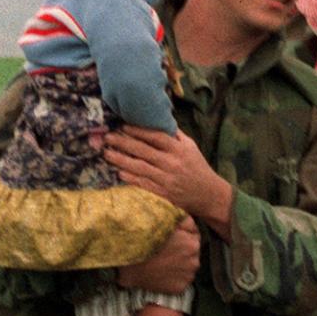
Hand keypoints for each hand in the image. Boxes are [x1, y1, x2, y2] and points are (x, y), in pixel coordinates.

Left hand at [103, 124, 233, 231]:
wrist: (209, 195)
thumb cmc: (198, 167)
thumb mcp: (191, 147)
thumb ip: (175, 135)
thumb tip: (158, 120)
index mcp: (179, 149)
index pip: (156, 137)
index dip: (138, 131)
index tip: (123, 125)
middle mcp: (172, 163)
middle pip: (144, 151)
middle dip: (124, 143)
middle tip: (107, 137)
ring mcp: (167, 179)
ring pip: (140, 167)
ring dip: (121, 160)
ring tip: (107, 153)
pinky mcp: (164, 193)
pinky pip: (144, 184)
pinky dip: (131, 178)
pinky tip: (119, 172)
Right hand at [116, 216, 199, 295]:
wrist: (130, 264)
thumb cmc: (147, 240)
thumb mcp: (167, 223)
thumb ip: (185, 221)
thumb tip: (193, 225)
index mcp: (193, 244)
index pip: (194, 239)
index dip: (182, 238)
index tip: (171, 240)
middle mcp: (194, 262)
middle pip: (191, 255)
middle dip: (182, 253)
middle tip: (165, 252)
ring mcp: (187, 277)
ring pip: (187, 269)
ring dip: (179, 266)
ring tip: (162, 263)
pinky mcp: (179, 288)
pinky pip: (180, 282)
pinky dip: (173, 279)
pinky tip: (162, 273)